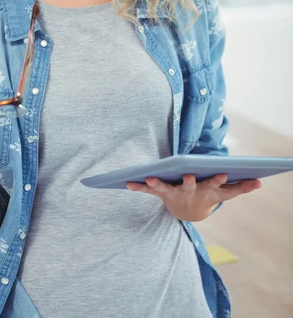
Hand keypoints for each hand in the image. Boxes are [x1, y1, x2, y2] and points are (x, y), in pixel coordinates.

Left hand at [126, 173, 261, 221]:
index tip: (223, 171)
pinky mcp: (160, 193)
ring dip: (155, 184)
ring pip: (164, 188)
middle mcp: (188, 192)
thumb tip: (260, 182)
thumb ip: (241, 188)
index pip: (213, 184)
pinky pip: (147, 190)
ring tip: (147, 178)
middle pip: (189, 186)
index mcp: (205, 191)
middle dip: (189, 181)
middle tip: (188, 175)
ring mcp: (173, 193)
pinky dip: (137, 187)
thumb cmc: (208, 197)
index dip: (217, 178)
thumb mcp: (224, 194)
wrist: (189, 213)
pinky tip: (126, 183)